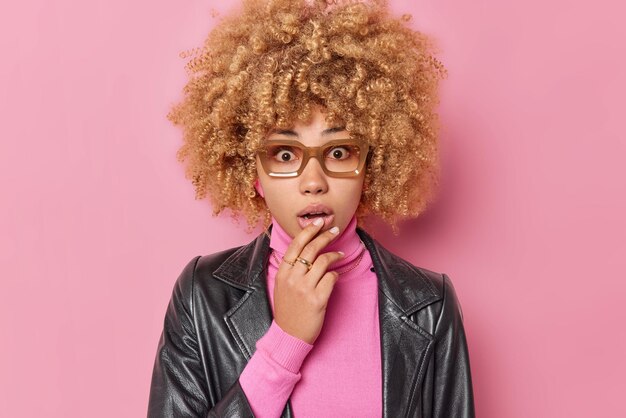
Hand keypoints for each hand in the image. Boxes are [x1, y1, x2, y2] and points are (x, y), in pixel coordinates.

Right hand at [272, 219, 343, 344]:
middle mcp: (292, 279)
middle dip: (325, 236)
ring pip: (323, 262)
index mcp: (283, 273)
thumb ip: (290, 269)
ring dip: (334, 255)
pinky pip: (331, 278)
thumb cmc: (288, 310)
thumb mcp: (281, 286)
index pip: (296, 245)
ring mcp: (305, 289)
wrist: (289, 336)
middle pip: (311, 249)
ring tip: (340, 254)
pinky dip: (335, 274)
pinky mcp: (318, 300)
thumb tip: (304, 249)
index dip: (308, 231)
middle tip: (334, 230)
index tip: (318, 222)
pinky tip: (335, 275)